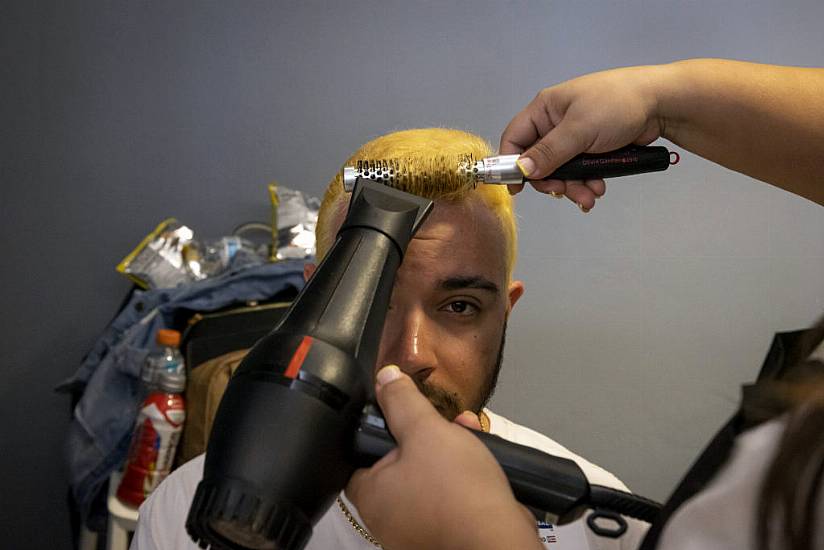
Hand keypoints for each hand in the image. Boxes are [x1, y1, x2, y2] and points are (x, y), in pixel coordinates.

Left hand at [347, 365, 541, 549]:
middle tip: (446, 421)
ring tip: (469, 432)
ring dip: (449, 451)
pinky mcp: (446, 535)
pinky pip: (448, 498)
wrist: (499, 539)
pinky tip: (481, 459)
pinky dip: (461, 478)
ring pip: (428, 479)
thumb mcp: (427, 430)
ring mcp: (417, 531)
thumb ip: (403, 403)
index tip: (399, 416)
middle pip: (400, 464)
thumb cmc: (457, 489)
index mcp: (371, 497)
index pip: (359, 456)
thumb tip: (385, 377)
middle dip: (427, 435)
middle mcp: (388, 520)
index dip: (380, 431)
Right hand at [500, 65, 665, 209]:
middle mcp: (555, 124)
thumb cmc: (617, 105)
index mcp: (545, 109)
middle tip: (565, 192)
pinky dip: (587, 183)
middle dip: (552, 181)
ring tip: (591, 195)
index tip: (517, 188)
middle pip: (538, 162)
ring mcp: (574, 137)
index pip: (515, 138)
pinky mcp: (591, 149)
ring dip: (573, 187)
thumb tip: (521, 171)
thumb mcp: (579, 129)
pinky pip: (579, 172)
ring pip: (561, 171)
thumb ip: (549, 152)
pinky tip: (598, 188)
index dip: (510, 163)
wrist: (662, 103)